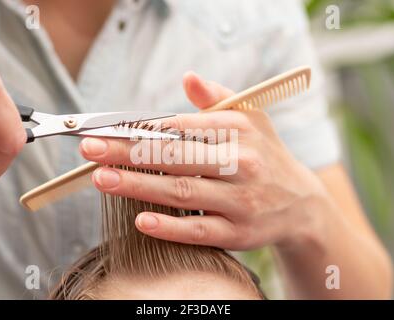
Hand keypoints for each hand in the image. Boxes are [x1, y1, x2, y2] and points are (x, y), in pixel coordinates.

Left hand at [79, 71, 330, 249]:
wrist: (302, 205)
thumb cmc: (266, 156)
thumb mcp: (252, 119)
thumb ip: (217, 98)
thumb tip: (187, 78)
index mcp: (239, 131)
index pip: (183, 127)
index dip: (143, 128)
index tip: (109, 129)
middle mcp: (242, 164)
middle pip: (177, 158)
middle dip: (129, 153)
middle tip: (91, 150)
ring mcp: (241, 201)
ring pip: (183, 193)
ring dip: (139, 186)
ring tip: (102, 179)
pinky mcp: (239, 233)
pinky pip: (201, 230)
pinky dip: (171, 227)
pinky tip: (141, 221)